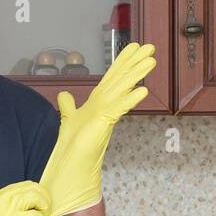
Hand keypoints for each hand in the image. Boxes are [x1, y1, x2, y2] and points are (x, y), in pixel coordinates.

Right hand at [0, 180, 51, 215]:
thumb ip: (10, 205)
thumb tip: (29, 206)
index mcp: (2, 194)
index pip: (28, 184)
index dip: (39, 192)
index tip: (42, 203)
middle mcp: (6, 197)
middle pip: (35, 188)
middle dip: (45, 199)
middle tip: (46, 211)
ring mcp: (11, 207)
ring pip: (38, 198)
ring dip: (44, 209)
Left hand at [39, 42, 155, 215]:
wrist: (72, 168)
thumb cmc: (72, 146)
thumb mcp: (68, 119)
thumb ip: (68, 107)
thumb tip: (64, 94)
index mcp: (98, 102)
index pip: (112, 77)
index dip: (123, 61)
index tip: (134, 46)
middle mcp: (105, 106)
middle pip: (121, 79)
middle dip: (135, 62)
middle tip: (150, 46)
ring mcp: (106, 115)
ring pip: (122, 90)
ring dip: (136, 75)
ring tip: (151, 60)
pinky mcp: (103, 125)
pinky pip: (118, 110)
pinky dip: (128, 100)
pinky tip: (142, 91)